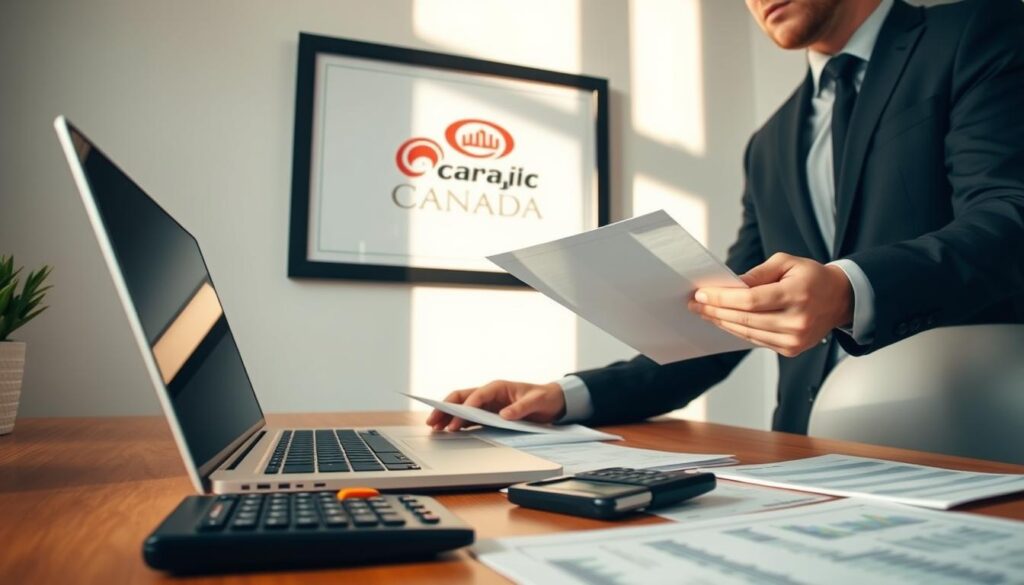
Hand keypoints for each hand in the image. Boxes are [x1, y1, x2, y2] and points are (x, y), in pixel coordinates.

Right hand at [424, 380, 565, 431]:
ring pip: (461, 408)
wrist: (552, 402)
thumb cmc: (544, 398)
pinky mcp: (488, 415)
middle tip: (433, 420)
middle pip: (461, 398)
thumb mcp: (537, 401)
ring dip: (447, 416)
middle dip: (445, 408)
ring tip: (433, 426)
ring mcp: (487, 405)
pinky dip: (458, 423)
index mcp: (498, 387)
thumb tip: (504, 416)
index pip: (477, 395)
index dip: (467, 406)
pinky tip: (448, 431)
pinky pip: (469, 419)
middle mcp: (489, 394)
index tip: (458, 417)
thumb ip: (521, 408)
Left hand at [688, 252, 852, 356]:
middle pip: (745, 319)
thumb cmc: (811, 277)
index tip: (701, 294)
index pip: (750, 300)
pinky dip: (738, 331)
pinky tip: (723, 322)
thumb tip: (731, 285)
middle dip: (715, 311)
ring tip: (704, 313)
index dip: (722, 299)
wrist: (839, 300)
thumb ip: (758, 274)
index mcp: (796, 295)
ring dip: (722, 323)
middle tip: (695, 305)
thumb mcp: (787, 263)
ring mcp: (795, 339)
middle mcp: (797, 321)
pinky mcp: (791, 350)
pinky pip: (756, 341)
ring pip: (747, 333)